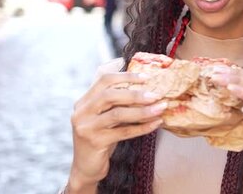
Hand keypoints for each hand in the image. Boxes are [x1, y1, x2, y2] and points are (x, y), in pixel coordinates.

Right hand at [67, 70, 166, 192]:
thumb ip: (112, 99)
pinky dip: (142, 127)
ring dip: (142, 111)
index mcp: (83, 101)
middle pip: (109, 95)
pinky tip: (155, 124)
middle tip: (156, 95)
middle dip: (135, 94)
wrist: (86, 168)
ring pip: (118, 114)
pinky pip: (123, 132)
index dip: (126, 76)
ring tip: (160, 108)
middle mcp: (82, 112)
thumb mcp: (102, 116)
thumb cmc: (100, 138)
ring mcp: (87, 128)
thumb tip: (132, 75)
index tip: (146, 77)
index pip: (103, 80)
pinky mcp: (95, 142)